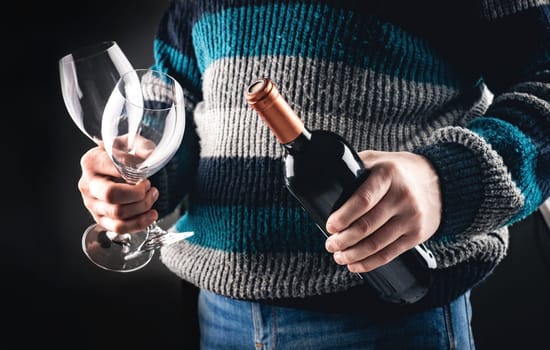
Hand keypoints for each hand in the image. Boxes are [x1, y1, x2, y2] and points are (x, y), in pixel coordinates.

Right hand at [78, 146, 158, 233]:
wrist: (121, 166)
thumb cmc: (125, 154)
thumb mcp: (133, 143)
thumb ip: (142, 147)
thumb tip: (150, 155)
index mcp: (91, 162)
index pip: (112, 170)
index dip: (134, 174)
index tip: (144, 174)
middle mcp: (88, 184)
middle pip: (111, 195)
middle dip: (138, 193)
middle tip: (149, 186)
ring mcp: (92, 204)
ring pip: (118, 213)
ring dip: (142, 206)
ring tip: (152, 195)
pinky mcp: (101, 218)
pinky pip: (119, 228)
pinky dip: (139, 223)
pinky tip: (151, 214)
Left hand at [324, 150, 440, 272]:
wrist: (438, 180)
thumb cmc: (398, 171)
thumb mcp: (376, 160)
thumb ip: (354, 169)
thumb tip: (324, 187)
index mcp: (387, 175)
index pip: (362, 200)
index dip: (343, 217)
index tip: (330, 226)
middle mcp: (402, 196)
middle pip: (367, 225)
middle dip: (343, 240)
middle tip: (330, 245)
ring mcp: (412, 217)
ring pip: (377, 243)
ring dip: (354, 254)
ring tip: (339, 256)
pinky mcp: (418, 234)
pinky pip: (390, 253)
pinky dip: (370, 262)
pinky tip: (356, 264)